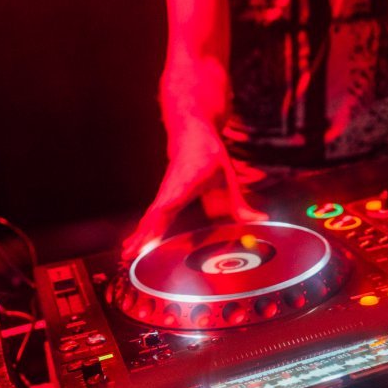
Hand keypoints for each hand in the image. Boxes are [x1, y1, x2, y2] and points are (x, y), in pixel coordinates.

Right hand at [122, 156, 266, 260]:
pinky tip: (136, 242)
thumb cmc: (208, 153)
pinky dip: (144, 228)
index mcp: (184, 184)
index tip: (150, 234)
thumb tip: (260, 220)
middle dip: (143, 236)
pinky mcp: (164, 196)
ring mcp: (165, 193)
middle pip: (154, 216)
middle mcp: (170, 190)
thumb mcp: (228, 176)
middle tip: (130, 255)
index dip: (158, 221)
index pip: (168, 204)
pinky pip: (153, 215)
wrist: (190, 132)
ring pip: (150, 217)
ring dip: (139, 235)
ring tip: (127, 254)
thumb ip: (241, 202)